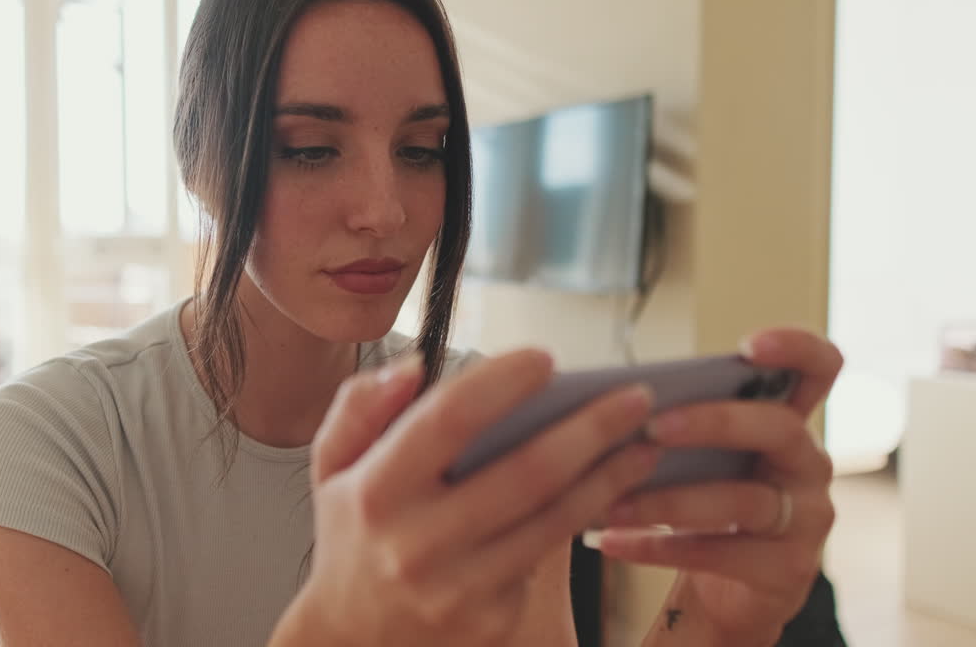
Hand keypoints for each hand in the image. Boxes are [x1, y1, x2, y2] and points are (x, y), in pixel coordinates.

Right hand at [273, 349, 663, 646]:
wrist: (354, 636)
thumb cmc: (352, 532)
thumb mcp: (331, 464)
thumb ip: (360, 406)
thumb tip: (414, 367)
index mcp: (376, 491)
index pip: (448, 420)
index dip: (502, 382)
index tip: (546, 357)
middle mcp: (418, 543)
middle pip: (525, 473)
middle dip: (591, 428)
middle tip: (637, 396)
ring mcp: (458, 588)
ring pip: (553, 520)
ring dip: (609, 476)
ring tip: (644, 442)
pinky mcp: (492, 619)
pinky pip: (550, 556)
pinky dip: (587, 517)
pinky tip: (613, 489)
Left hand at [596, 329, 843, 645]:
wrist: (726, 592)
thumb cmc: (701, 503)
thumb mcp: (695, 458)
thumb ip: (674, 421)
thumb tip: (603, 398)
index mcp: (786, 423)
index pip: (820, 369)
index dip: (796, 349)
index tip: (746, 347)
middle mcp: (809, 465)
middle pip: (778, 428)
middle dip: (714, 422)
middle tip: (651, 427)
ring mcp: (806, 520)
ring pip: (743, 500)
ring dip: (669, 500)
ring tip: (610, 502)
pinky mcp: (788, 571)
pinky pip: (721, 554)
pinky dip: (658, 546)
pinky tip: (611, 541)